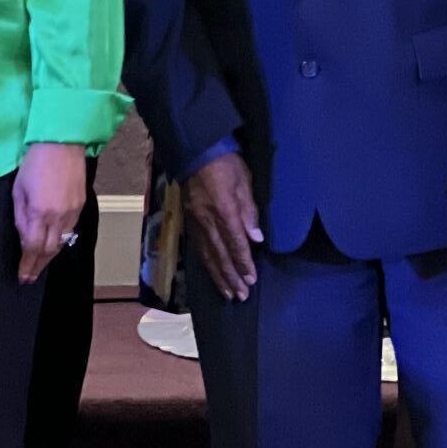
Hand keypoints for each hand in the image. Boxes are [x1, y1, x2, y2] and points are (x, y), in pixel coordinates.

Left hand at [13, 142, 86, 283]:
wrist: (62, 143)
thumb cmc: (34, 164)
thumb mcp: (18, 191)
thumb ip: (21, 217)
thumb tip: (24, 238)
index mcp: (39, 212)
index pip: (32, 248)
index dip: (27, 265)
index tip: (22, 277)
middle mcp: (58, 216)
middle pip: (49, 250)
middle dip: (38, 266)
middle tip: (30, 277)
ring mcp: (72, 211)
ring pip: (62, 243)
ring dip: (50, 256)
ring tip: (41, 265)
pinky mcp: (81, 204)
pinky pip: (71, 230)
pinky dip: (61, 241)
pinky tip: (54, 244)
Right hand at [183, 154, 262, 301]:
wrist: (197, 152)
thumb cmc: (226, 165)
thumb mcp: (244, 182)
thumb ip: (250, 211)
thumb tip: (256, 238)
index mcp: (224, 211)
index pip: (235, 243)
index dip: (244, 263)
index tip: (251, 279)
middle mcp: (208, 222)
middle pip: (220, 255)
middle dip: (232, 277)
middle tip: (241, 295)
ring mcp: (196, 223)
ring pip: (208, 256)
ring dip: (219, 276)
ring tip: (228, 293)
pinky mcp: (190, 222)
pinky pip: (199, 249)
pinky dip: (207, 265)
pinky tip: (213, 273)